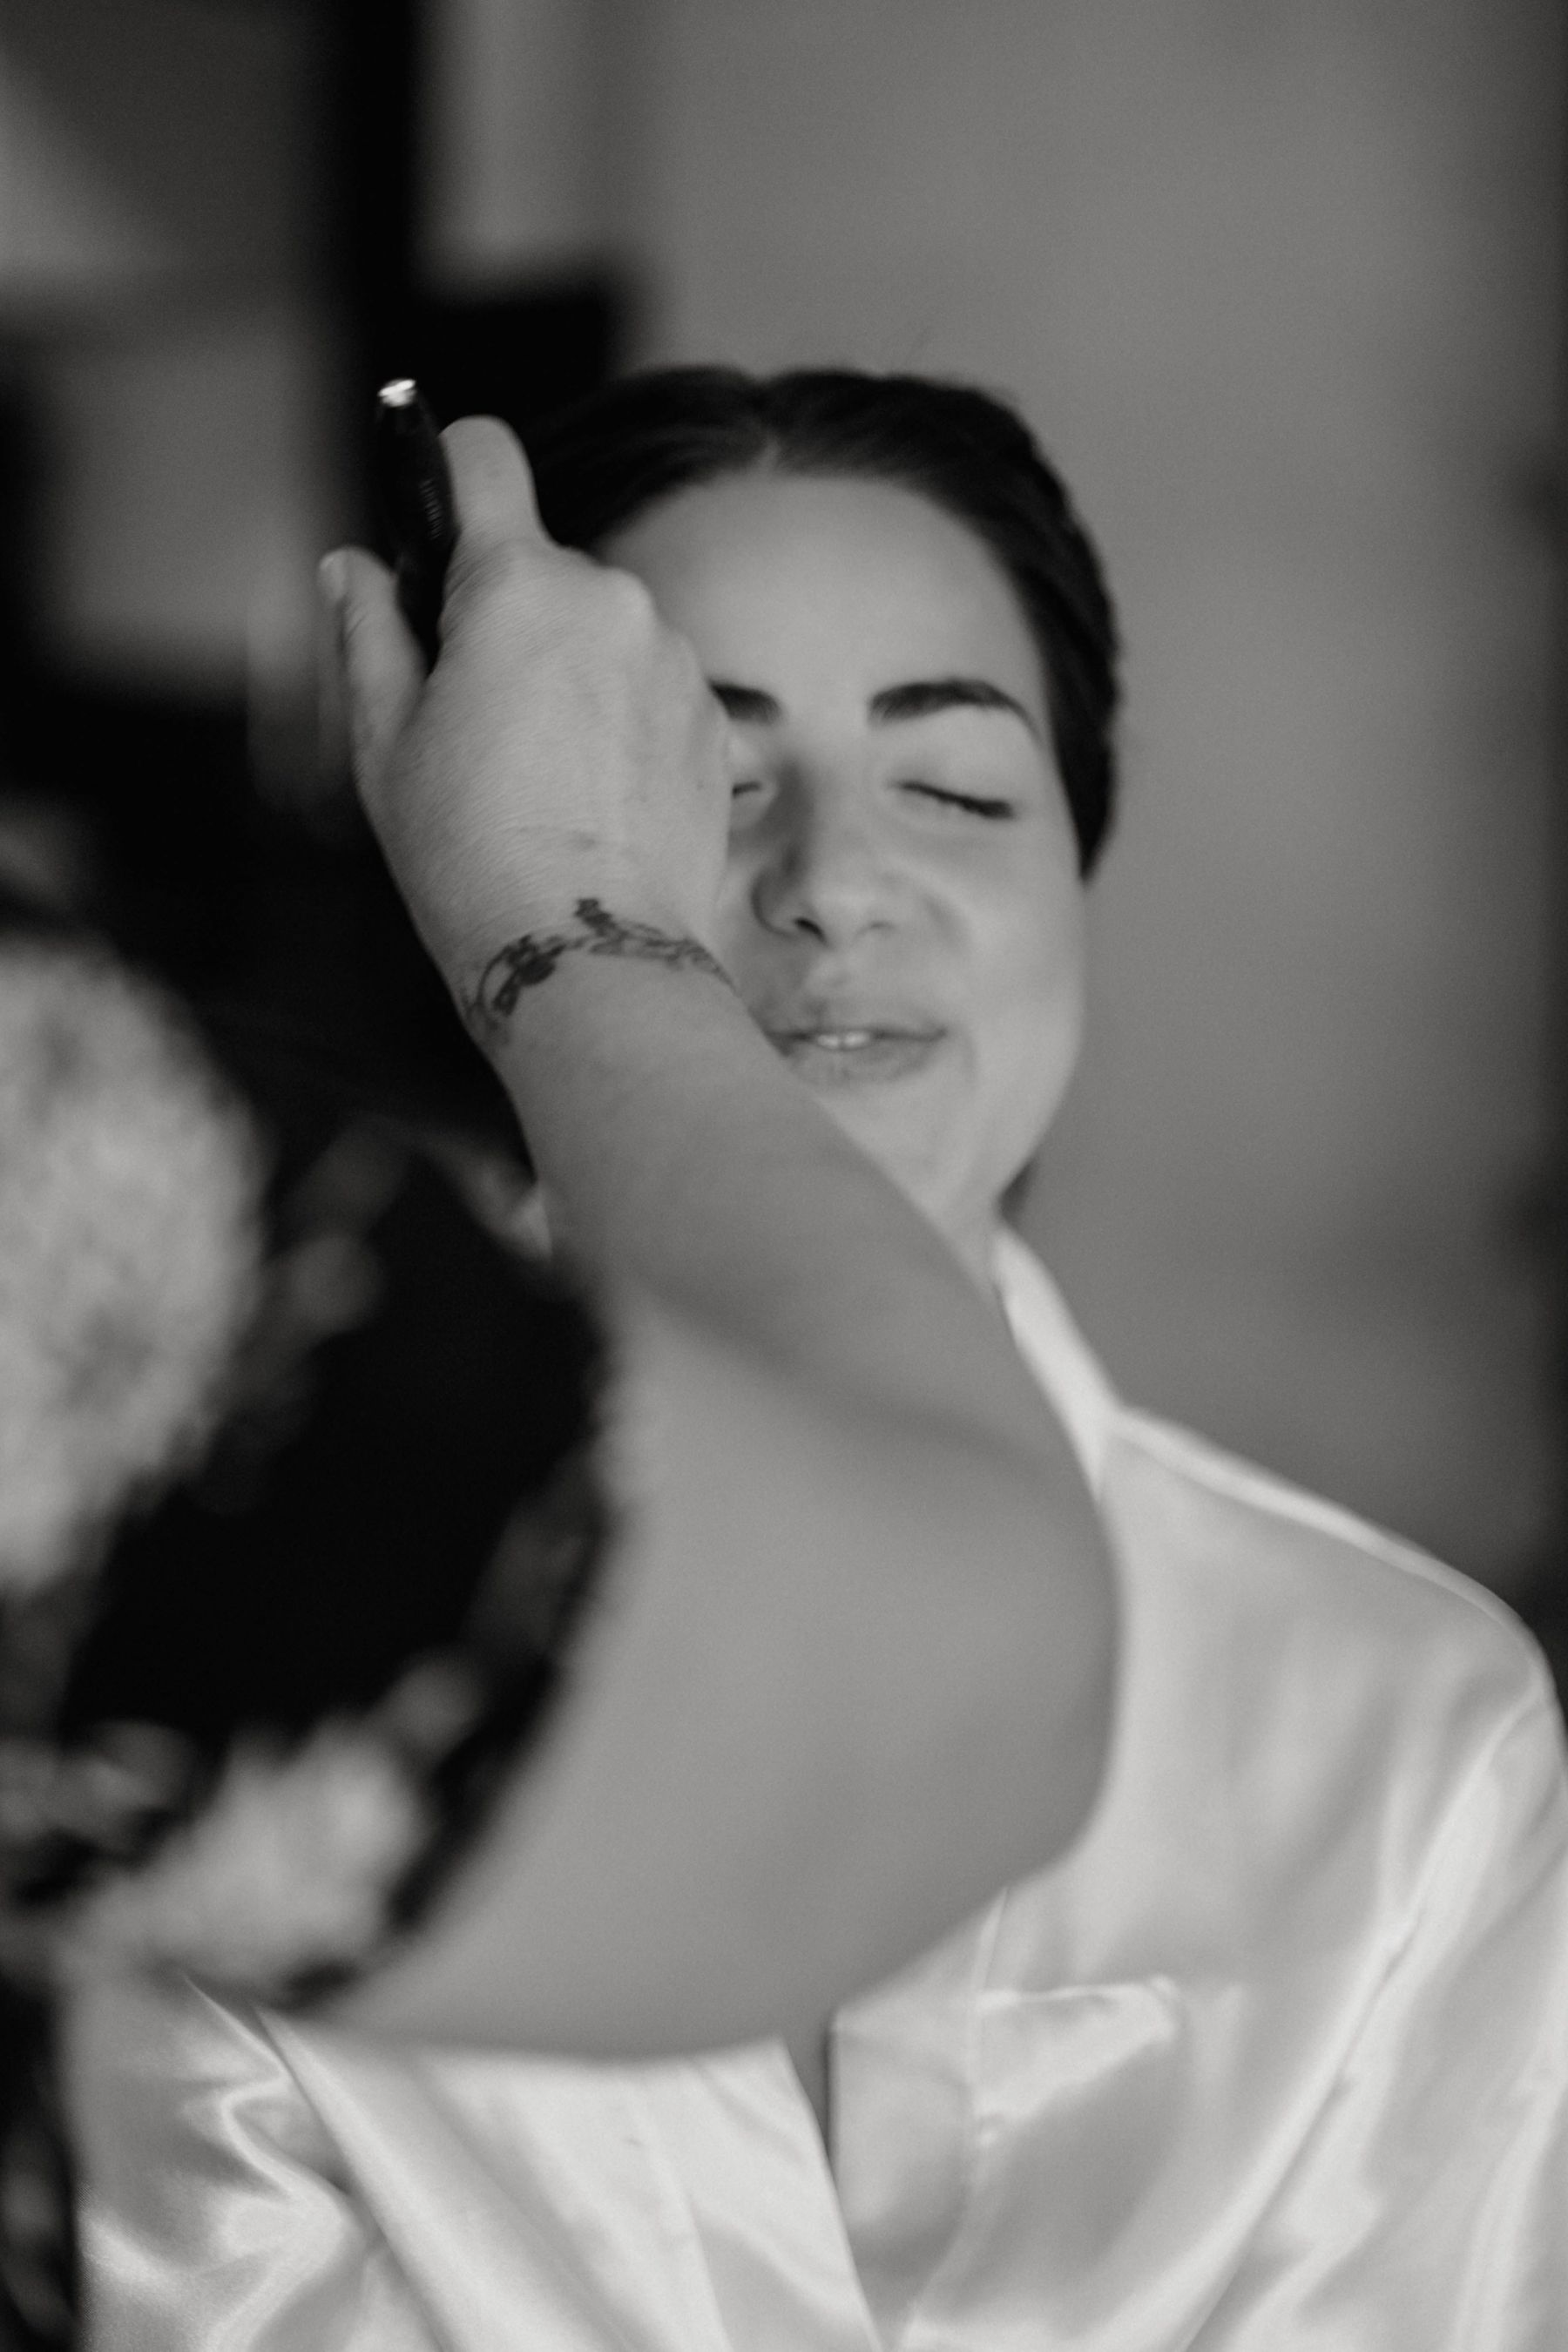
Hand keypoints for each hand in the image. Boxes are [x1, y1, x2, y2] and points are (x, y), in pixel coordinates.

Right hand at [320, 417, 733, 1006]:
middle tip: (469, 718)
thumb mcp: (385, 742)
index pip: (483, 456)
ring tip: (536, 776)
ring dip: (567, 673)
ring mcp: (673, 658)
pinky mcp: (712, 718)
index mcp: (517, 585)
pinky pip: (648, 687)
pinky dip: (617, 721)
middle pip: (539, 567)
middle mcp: (611, 599)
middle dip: (502, 617)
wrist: (588, 953)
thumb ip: (369, 632)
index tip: (433, 524)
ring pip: (599, 630)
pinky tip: (589, 798)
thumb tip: (352, 567)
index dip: (447, 473)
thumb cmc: (471, 855)